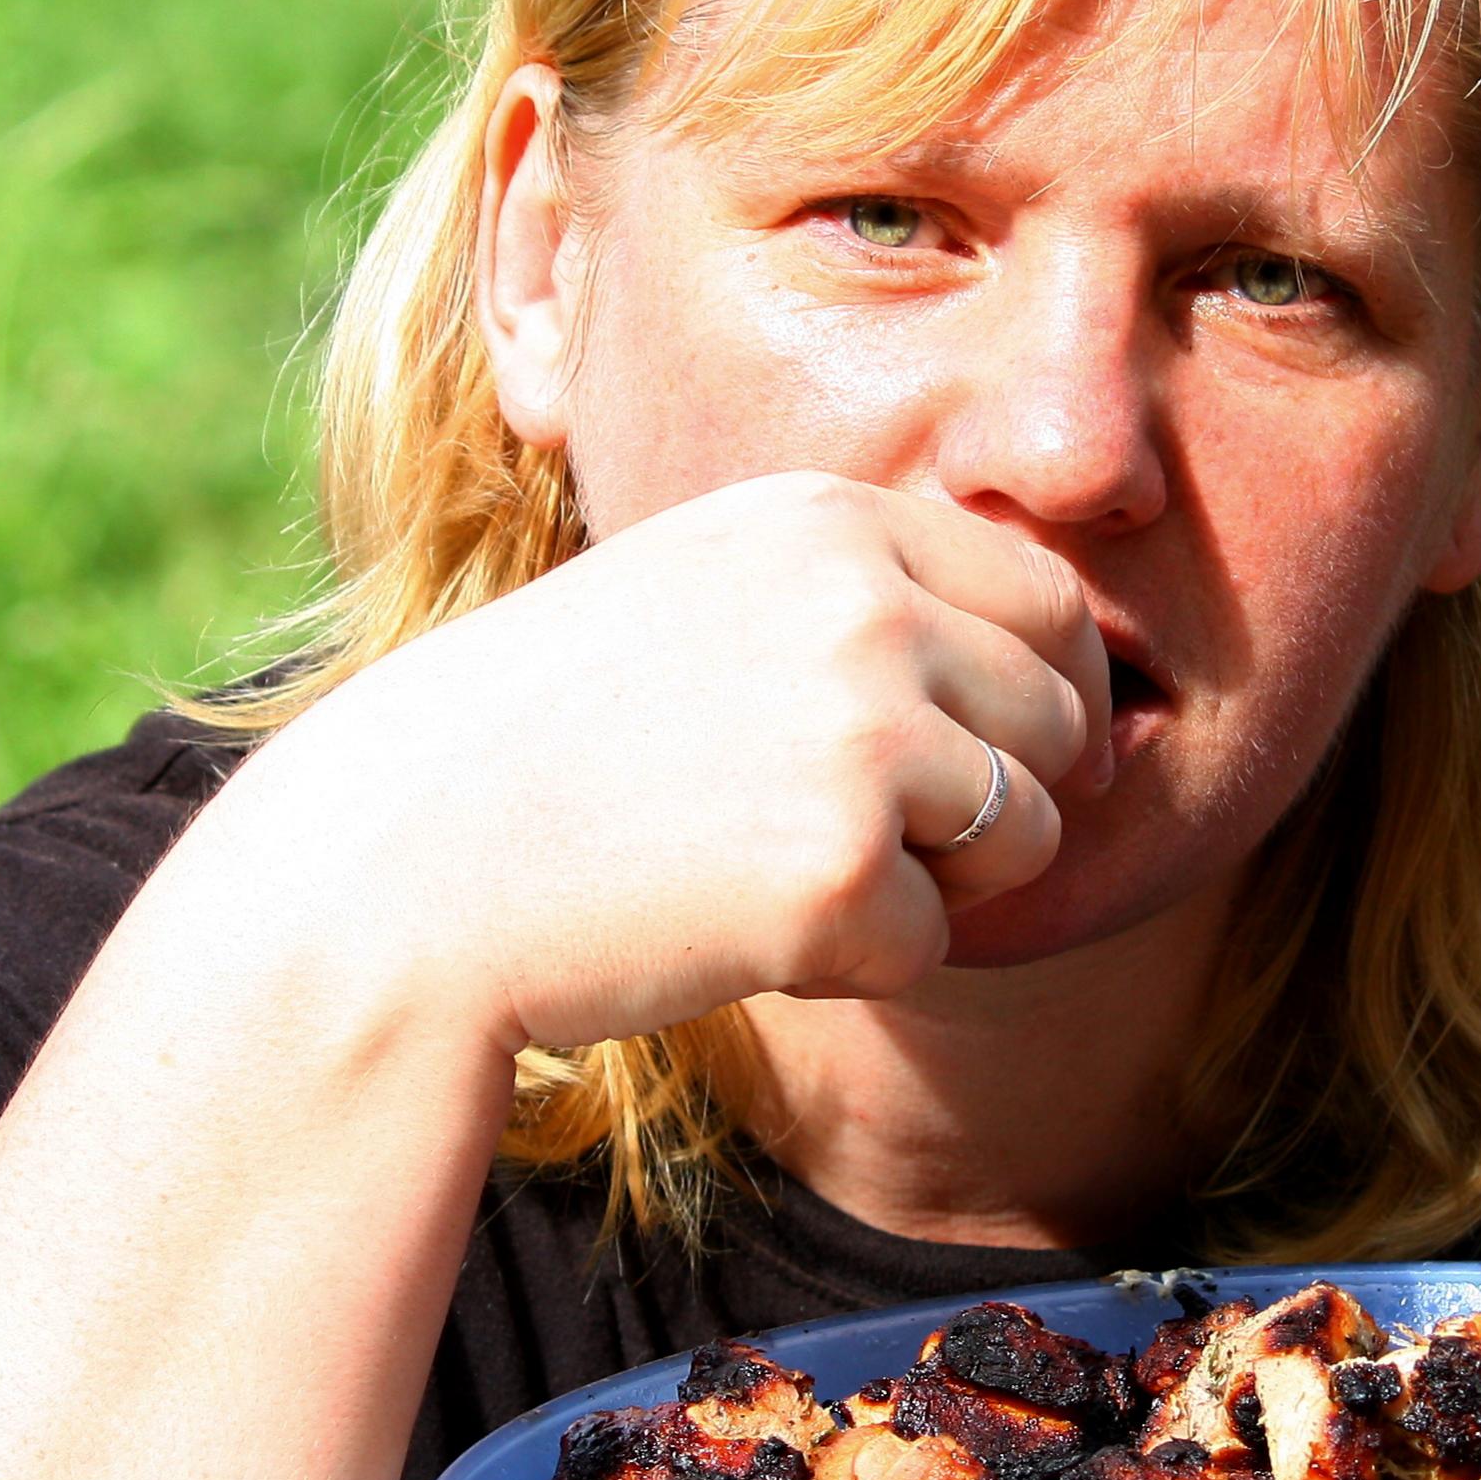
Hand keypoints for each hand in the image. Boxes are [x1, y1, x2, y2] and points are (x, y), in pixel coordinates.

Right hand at [236, 473, 1114, 1052]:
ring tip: (777, 869)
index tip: (1023, 758)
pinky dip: (853, 961)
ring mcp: (863, 736)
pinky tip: (730, 922)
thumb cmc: (550, 736)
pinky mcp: (845, 870)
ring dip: (934, 885)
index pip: (1044, 597)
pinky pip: (932, 942)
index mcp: (830, 518)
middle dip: (999, 799)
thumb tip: (1072, 687)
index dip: (1054, 691)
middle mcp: (865, 607)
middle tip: (859, 839)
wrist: (409, 856)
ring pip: (1025, 836)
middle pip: (1057, 721)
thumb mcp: (706, 592)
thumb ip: (866, 602)